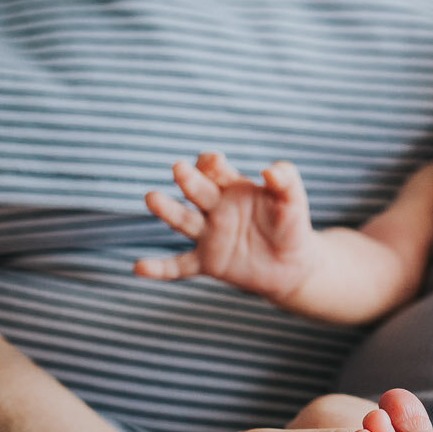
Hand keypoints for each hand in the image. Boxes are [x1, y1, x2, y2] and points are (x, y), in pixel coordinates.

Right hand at [134, 152, 320, 303]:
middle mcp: (214, 208)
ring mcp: (208, 235)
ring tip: (151, 198)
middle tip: (180, 168)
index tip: (215, 162)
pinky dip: (159, 268)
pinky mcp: (207, 262)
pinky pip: (179, 266)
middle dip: (189, 179)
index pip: (215, 169)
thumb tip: (270, 170)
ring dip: (167, 209)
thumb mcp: (293, 201)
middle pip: (196, 190)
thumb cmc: (291, 226)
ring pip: (183, 220)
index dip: (212, 164)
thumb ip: (286, 181)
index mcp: (232, 187)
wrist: (292, 265)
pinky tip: (139, 267)